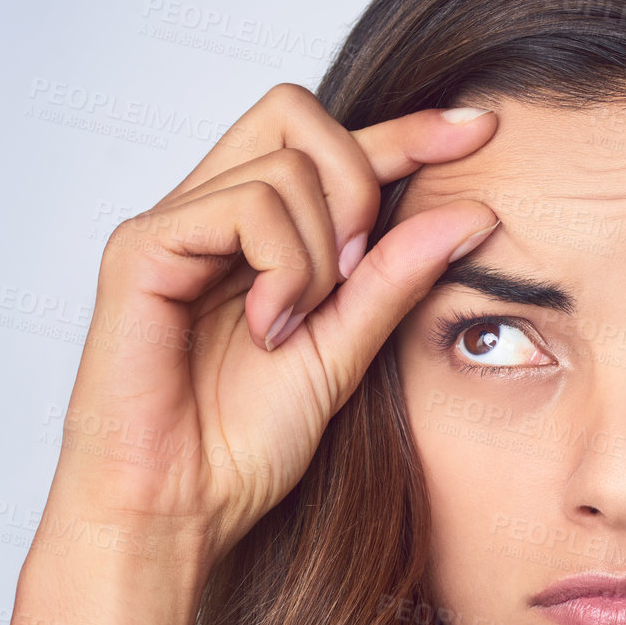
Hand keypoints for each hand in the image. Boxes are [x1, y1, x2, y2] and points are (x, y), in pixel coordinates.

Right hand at [47, 83, 499, 571]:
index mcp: (255, 232)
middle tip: (359, 268)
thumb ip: (398, 277)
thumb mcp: (347, 348)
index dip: (408, 129)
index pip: (333, 144)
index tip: (483, 128)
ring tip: (296, 324)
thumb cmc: (242, 445)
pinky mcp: (142, 246)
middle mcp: (209, 211)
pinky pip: (243, 204)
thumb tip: (474, 212)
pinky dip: (283, 265)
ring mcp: (172, 223)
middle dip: (358, 176)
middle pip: (297, 113)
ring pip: (284, 163)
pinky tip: (269, 326)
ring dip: (321, 250)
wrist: (180, 511)